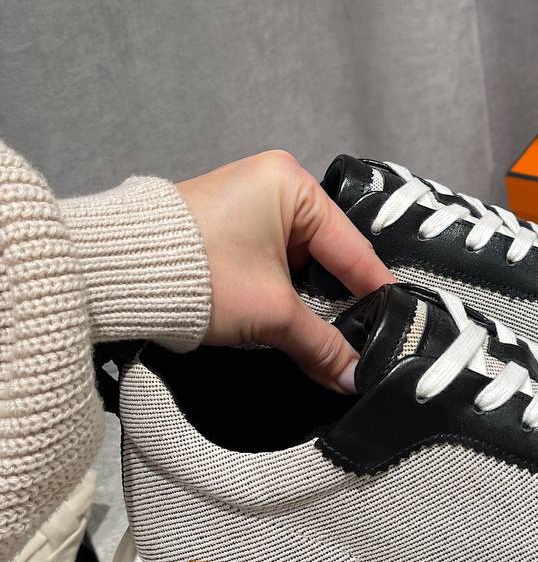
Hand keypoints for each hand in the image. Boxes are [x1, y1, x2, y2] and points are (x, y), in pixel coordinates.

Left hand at [177, 151, 393, 391]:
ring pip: (300, 264)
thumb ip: (320, 345)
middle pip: (327, 255)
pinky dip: (285, 295)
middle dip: (342, 301)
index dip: (375, 292)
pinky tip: (298, 326)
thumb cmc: (197, 273)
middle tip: (368, 340)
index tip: (398, 324)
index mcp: (292, 184)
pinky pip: (275, 264)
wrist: (115, 274)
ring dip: (311, 303)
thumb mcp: (271, 312)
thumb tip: (353, 377)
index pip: (351, 247)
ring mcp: (249, 208)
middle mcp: (273, 186)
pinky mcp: (228, 231)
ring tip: (335, 340)